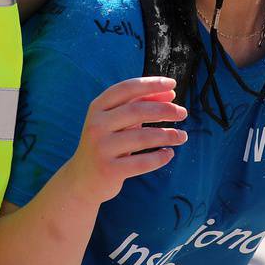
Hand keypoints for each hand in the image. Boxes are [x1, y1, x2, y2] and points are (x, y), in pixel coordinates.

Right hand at [61, 76, 185, 204]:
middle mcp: (96, 125)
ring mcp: (101, 148)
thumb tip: (170, 94)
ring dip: (168, 135)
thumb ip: (140, 105)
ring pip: (143, 137)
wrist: (81, 180)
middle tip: (182, 113)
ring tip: (182, 136)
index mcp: (98, 107)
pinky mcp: (109, 170)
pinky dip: (159, 158)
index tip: (173, 84)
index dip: (151, 84)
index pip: (127, 88)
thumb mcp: (116, 121)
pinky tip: (169, 154)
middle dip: (165, 109)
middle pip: (137, 110)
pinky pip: (142, 162)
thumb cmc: (106, 143)